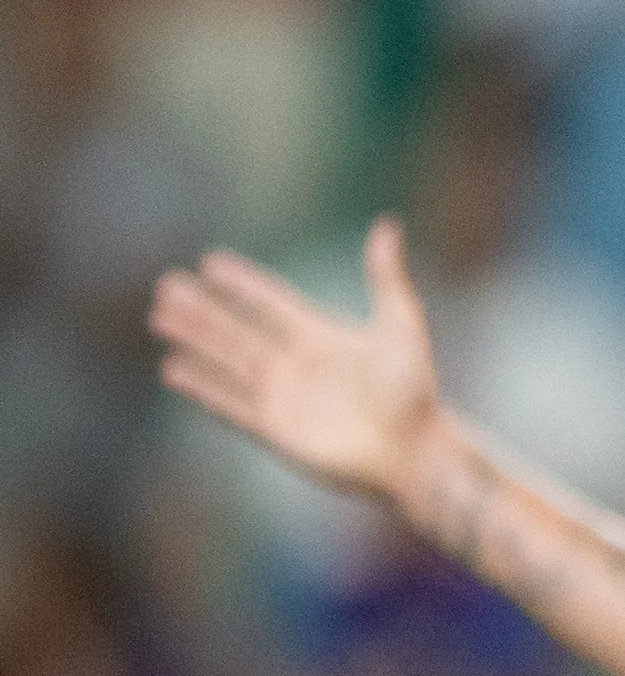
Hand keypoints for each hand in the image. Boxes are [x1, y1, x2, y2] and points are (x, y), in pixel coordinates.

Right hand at [151, 217, 448, 505]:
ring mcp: (283, 398)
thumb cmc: (414, 392)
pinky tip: (172, 370)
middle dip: (202, 310)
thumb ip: (385, 277)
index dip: (243, 284)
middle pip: (238, 330)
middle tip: (165, 284)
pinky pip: (229, 404)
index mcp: (323, 338)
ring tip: (159, 318)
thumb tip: (386, 223)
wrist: (413, 452)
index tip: (210, 263)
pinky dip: (201, 387)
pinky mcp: (275, 430)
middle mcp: (297, 366)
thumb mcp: (400, 325)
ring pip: (226, 361)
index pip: (272, 303)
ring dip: (194, 340)